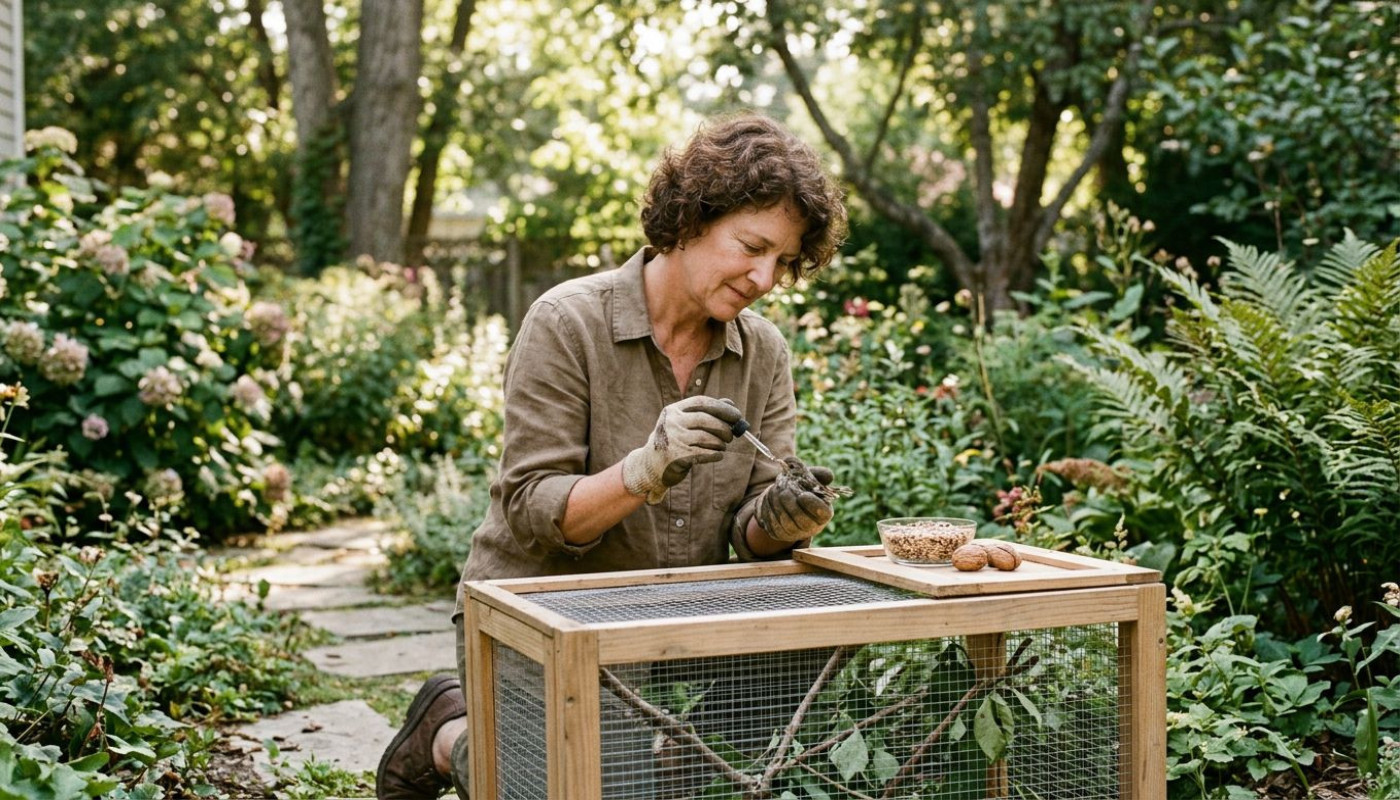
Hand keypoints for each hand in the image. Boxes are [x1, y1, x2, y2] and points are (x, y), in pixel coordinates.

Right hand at [622, 396, 742, 503]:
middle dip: (724, 427)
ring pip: (707, 438)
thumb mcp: (683, 424)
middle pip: (706, 420)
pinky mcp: (677, 457)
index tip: (736, 415)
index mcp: (673, 410)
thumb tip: (730, 403)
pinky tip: (718, 455)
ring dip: (720, 443)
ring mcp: (673, 440)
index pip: (701, 402)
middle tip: (731, 435)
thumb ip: (705, 413)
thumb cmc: (673, 442)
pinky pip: (705, 453)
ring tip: (722, 446)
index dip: (721, 407)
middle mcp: (671, 423)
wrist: (650, 466)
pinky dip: (716, 454)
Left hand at [756, 457, 835, 542]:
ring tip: (776, 489)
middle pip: (801, 519)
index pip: (822, 513)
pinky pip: (772, 524)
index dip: (813, 505)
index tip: (802, 495)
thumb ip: (813, 471)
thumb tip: (815, 470)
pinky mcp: (779, 534)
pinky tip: (770, 498)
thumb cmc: (802, 488)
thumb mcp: (808, 477)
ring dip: (778, 503)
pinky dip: (769, 509)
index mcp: (824, 512)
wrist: (784, 501)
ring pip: (785, 521)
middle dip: (790, 502)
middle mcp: (811, 527)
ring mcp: (794, 533)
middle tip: (783, 489)